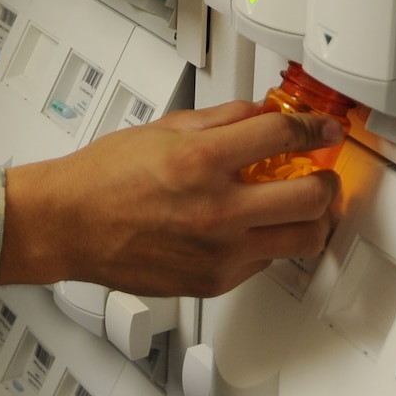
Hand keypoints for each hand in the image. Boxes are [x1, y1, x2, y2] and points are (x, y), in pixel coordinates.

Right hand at [0, 101, 341, 297]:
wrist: (68, 225)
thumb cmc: (101, 178)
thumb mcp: (162, 128)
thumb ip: (219, 120)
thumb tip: (259, 114)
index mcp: (200, 160)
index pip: (283, 136)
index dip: (314, 129)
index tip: (322, 130)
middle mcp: (215, 209)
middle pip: (310, 198)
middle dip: (326, 181)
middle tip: (323, 174)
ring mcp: (218, 251)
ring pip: (301, 241)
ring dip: (312, 219)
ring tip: (303, 207)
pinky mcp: (214, 281)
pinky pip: (266, 263)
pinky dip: (271, 243)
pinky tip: (256, 228)